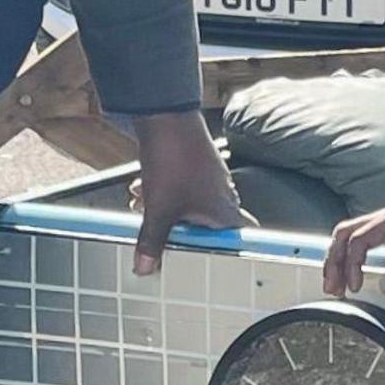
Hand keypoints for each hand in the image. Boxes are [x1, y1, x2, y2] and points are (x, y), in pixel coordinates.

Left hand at [127, 112, 240, 275]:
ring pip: (191, 207)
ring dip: (168, 211)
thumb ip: (152, 242)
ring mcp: (212, 179)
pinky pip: (184, 190)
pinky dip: (165, 194)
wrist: (165, 117)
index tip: (209, 264)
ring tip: (145, 207)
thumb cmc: (174, 161)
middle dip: (182, 232)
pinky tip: (144, 189)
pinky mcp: (197, 166)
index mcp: (226, 213)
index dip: (226, 254)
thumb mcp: (158, 210)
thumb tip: (144, 267)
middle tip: (164, 235)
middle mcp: (225, 196)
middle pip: (209, 228)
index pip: (240, 242)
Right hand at [319, 200, 384, 297]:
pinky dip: (350, 258)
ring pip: (349, 237)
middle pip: (345, 233)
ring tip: (334, 285)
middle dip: (334, 260)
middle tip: (332, 287)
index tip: (355, 285)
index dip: (352, 263)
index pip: (360, 238)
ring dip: (338, 259)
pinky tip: (349, 275)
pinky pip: (361, 243)